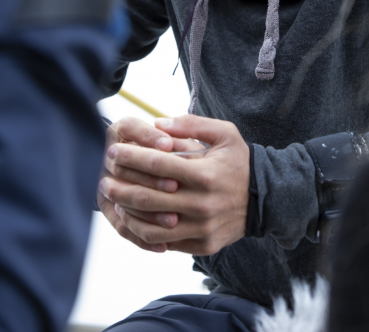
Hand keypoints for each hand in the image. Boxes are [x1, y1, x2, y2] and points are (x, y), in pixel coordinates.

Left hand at [98, 114, 249, 255]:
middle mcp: (201, 203)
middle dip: (120, 186)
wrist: (266, 198)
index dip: (130, 157)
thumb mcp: (225, 133)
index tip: (112, 151)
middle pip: (148, 196)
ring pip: (151, 225)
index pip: (157, 164)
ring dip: (127, 212)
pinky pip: (164, 242)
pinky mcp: (202, 245)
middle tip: (102, 178)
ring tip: (113, 199)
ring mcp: (201, 227)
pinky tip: (132, 218)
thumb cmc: (240, 161)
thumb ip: (191, 124)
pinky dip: (143, 231)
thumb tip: (158, 123)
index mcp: (204, 173)